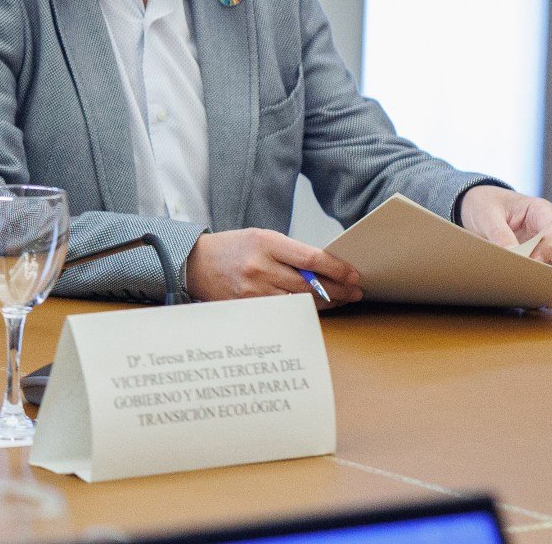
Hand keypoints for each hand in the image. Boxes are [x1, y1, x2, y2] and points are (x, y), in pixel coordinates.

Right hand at [184, 228, 362, 308]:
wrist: (196, 263)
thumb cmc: (233, 248)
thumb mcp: (262, 238)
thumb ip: (292, 252)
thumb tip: (327, 268)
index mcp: (266, 243)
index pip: (312, 259)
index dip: (338, 269)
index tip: (353, 275)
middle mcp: (260, 268)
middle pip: (311, 284)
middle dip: (339, 289)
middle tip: (355, 291)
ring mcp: (254, 291)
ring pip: (302, 302)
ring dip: (326, 303)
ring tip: (340, 300)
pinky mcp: (250, 308)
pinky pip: (286, 312)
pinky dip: (304, 310)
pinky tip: (315, 307)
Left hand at [460, 186, 551, 307]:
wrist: (474, 204)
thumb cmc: (484, 204)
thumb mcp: (486, 215)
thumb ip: (500, 234)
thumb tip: (513, 256)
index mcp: (540, 211)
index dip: (547, 250)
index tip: (534, 264)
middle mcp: (546, 229)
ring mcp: (541, 244)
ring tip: (551, 302)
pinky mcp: (532, 257)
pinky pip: (540, 272)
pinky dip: (538, 284)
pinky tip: (535, 299)